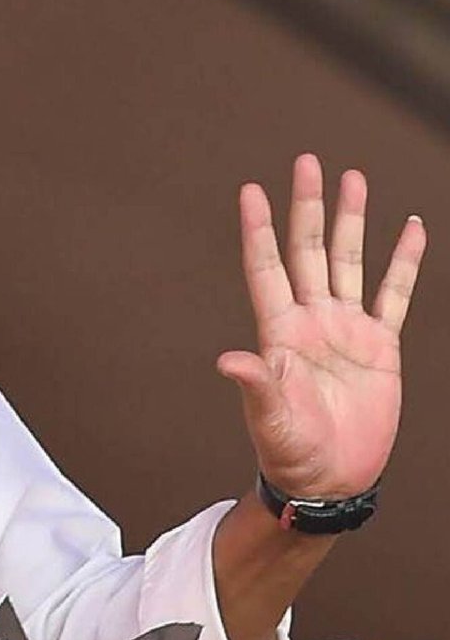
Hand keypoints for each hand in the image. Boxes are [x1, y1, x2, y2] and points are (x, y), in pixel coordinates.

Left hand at [218, 153, 426, 498]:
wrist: (330, 479)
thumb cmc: (291, 452)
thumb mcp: (271, 419)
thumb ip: (257, 386)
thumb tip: (229, 361)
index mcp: (278, 332)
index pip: (266, 267)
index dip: (260, 230)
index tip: (252, 190)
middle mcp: (309, 320)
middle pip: (307, 250)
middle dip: (307, 206)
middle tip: (307, 161)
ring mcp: (344, 328)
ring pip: (348, 261)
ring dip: (350, 221)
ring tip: (353, 177)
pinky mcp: (379, 345)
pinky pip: (393, 294)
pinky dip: (403, 261)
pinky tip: (410, 228)